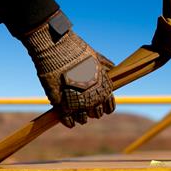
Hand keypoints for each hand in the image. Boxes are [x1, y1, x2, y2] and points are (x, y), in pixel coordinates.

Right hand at [21, 11, 115, 126]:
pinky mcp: (61, 104)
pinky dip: (69, 122)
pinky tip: (70, 123)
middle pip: (96, 113)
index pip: (109, 105)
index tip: (103, 108)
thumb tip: (114, 68)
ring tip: (79, 117)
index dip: (106, 107)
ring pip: (83, 118)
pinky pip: (67, 118)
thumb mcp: (95, 56)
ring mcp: (77, 102)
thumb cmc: (76, 50)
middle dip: (94, 112)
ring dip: (81, 118)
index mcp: (103, 87)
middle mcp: (93, 97)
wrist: (56, 47)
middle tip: (89, 110)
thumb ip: (105, 66)